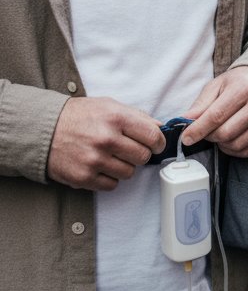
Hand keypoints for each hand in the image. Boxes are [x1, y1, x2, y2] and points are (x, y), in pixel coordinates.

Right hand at [47, 97, 164, 190]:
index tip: (156, 145)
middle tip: (130, 150)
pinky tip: (101, 166)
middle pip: (143, 157)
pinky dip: (110, 178)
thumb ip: (137, 116)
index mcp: (116, 118)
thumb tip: (160, 128)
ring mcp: (94, 160)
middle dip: (140, 154)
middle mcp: (106, 139)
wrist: (44, 130)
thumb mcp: (109, 105)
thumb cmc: (80, 116)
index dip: (158, 142)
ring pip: (129, 172)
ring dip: (124, 166)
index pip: (153, 136)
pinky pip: (112, 185)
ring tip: (112, 156)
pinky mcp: (83, 177)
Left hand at [182, 65, 247, 157]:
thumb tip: (185, 121)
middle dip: (209, 136)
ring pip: (236, 145)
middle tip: (205, 131)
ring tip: (219, 133)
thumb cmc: (241, 83)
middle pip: (226, 133)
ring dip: (221, 144)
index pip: (216, 116)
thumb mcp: (218, 85)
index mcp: (245, 88)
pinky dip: (233, 150)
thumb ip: (201, 104)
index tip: (186, 138)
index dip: (198, 130)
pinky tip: (231, 139)